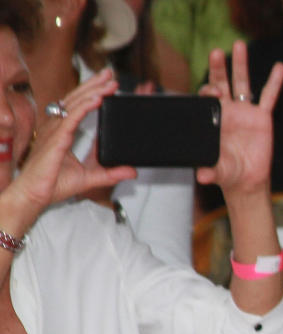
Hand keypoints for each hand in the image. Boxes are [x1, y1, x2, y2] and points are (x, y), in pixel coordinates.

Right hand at [2, 71, 135, 231]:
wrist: (36, 195)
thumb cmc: (53, 184)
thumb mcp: (91, 177)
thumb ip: (112, 172)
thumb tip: (132, 171)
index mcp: (63, 131)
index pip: (78, 106)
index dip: (93, 93)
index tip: (108, 84)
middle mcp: (57, 127)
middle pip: (77, 99)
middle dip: (94, 85)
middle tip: (110, 74)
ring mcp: (55, 131)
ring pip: (75, 105)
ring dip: (93, 92)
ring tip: (109, 83)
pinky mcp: (56, 139)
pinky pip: (71, 118)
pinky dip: (84, 107)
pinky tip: (97, 99)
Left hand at [196, 42, 282, 194]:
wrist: (246, 180)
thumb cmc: (227, 173)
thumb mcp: (217, 170)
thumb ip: (210, 170)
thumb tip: (202, 176)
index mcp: (213, 118)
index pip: (207, 97)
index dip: (209, 91)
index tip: (215, 93)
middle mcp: (228, 111)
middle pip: (222, 83)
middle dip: (218, 67)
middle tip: (216, 52)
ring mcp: (246, 112)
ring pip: (243, 83)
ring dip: (241, 64)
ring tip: (239, 45)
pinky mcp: (263, 118)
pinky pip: (269, 97)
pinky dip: (275, 82)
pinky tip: (279, 68)